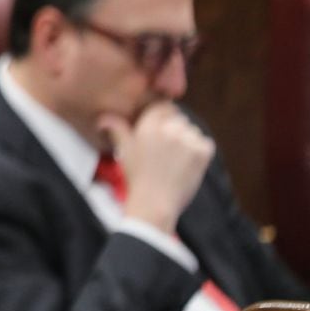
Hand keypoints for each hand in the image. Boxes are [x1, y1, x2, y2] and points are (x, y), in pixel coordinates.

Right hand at [98, 101, 213, 234]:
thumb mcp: (124, 150)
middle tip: (167, 150)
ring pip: (192, 131)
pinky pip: (205, 143)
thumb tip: (103, 118)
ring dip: (187, 140)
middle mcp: (169, 129)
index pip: (163, 108)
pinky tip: (187, 163)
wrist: (155, 203)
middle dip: (174, 130)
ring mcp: (187, 140)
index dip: (163, 117)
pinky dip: (199, 151)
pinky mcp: (202, 153)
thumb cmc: (137, 177)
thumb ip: (116, 129)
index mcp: (149, 126)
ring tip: (176, 159)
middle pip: (179, 119)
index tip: (161, 130)